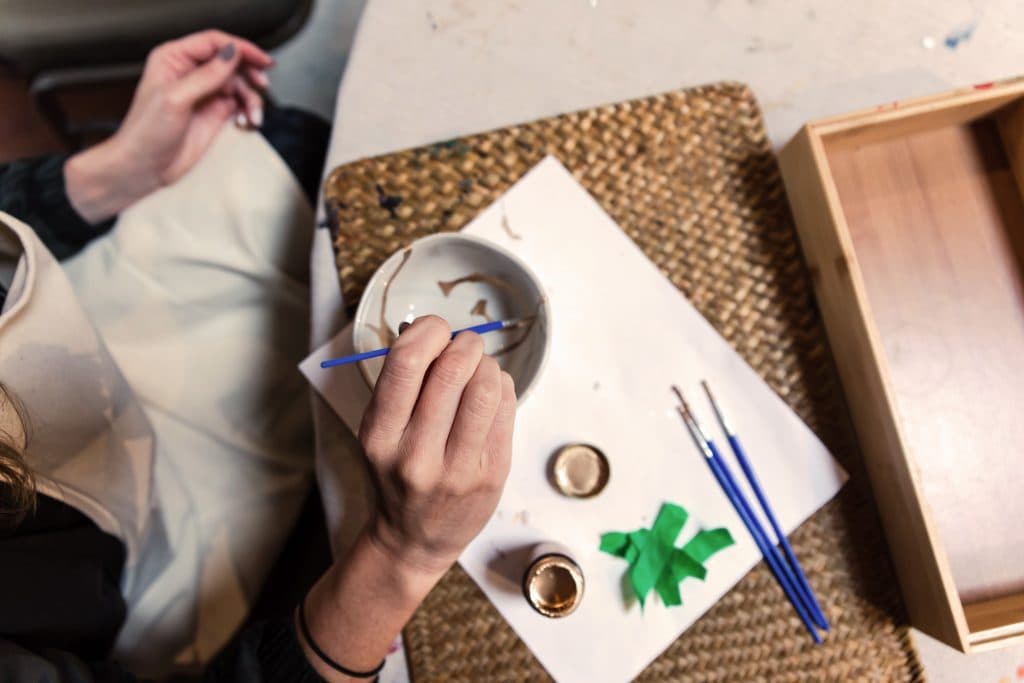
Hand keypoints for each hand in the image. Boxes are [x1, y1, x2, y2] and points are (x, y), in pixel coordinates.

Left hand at [65, 30, 272, 222]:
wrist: (144, 167)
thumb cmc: (145, 133)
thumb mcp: (176, 98)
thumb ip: (207, 75)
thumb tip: (232, 53)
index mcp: (174, 59)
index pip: (214, 43)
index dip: (240, 48)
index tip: (261, 60)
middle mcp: (190, 72)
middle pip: (231, 61)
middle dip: (249, 73)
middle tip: (261, 84)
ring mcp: (204, 93)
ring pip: (239, 84)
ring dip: (251, 98)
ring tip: (252, 115)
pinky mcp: (214, 113)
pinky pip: (240, 104)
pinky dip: (248, 111)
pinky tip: (245, 122)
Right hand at [296, 316, 515, 680]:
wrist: (414, 538)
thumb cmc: (397, 471)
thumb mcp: (381, 430)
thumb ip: (402, 381)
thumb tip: (429, 327)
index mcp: (379, 435)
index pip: (407, 362)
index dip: (429, 331)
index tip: (436, 330)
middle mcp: (416, 454)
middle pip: (453, 370)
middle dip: (465, 344)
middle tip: (466, 344)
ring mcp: (458, 469)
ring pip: (486, 386)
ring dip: (487, 364)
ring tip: (479, 369)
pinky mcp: (492, 475)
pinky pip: (506, 409)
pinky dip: (501, 387)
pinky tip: (490, 395)